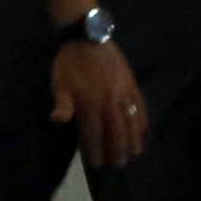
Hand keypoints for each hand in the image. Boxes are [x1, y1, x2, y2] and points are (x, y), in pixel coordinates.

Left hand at [50, 40, 147, 166]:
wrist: (87, 36)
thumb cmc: (69, 63)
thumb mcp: (59, 83)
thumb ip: (62, 103)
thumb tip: (58, 121)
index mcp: (90, 103)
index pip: (94, 133)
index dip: (95, 150)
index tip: (96, 164)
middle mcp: (109, 101)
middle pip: (116, 131)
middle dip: (117, 150)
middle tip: (118, 164)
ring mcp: (123, 93)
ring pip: (130, 121)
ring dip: (132, 139)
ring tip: (133, 153)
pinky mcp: (131, 84)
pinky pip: (140, 105)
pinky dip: (142, 120)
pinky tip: (142, 130)